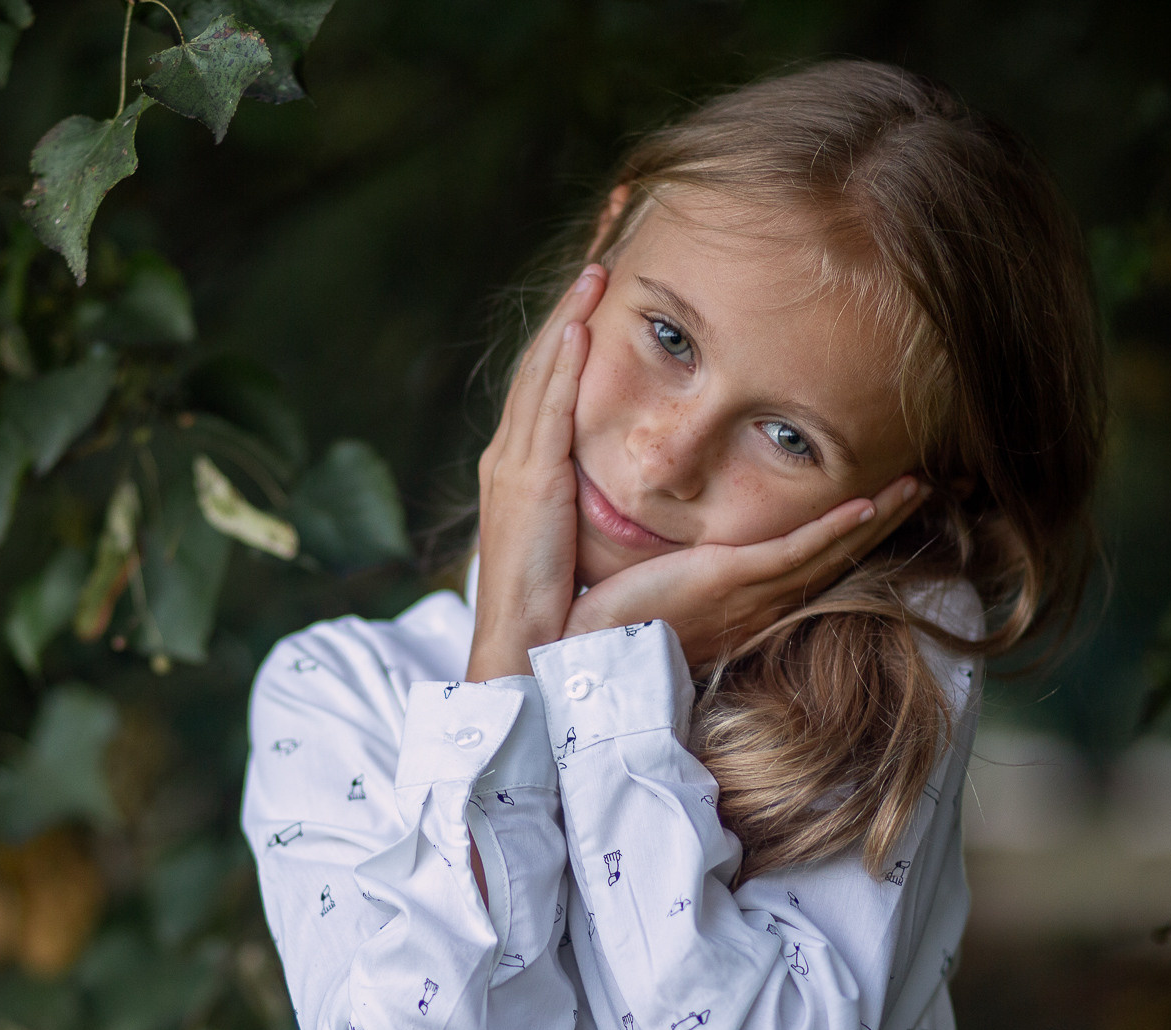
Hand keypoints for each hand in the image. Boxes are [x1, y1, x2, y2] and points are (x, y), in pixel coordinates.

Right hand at [467, 266, 606, 680]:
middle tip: (608, 232)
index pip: (558, 378)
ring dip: (569, 313)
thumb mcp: (594, 540)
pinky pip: (544, 411)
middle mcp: (514, 457)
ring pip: (542, 372)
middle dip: (575, 298)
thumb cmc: (572, 611)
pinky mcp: (522, 485)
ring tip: (599, 260)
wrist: (531, 656)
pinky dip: (558, 363)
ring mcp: (512, 467)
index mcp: (532, 468)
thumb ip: (613, 498)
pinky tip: (579, 321)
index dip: (581, 322)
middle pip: (546, 358)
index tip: (610, 270)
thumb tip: (657, 474)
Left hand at [562, 475, 933, 669]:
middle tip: (930, 486)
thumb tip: (683, 546)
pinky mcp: (730, 581)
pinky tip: (867, 506)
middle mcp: (761, 603)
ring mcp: (751, 594)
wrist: (584, 647)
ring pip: (831, 549)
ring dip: (879, 517)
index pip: (815, 561)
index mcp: (749, 603)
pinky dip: (835, 529)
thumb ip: (684, 567)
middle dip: (888, 521)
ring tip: (918, 485)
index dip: (857, 532)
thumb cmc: (614, 618)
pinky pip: (796, 552)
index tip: (888, 500)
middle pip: (841, 554)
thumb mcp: (662, 586)